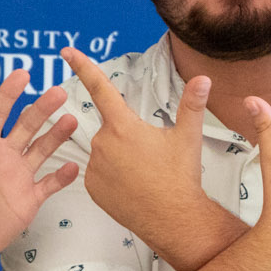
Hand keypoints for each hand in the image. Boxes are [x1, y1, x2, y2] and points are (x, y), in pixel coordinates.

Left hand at [0, 71, 79, 270]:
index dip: (9, 93)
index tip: (23, 74)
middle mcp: (3, 156)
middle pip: (27, 125)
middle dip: (42, 108)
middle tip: (58, 91)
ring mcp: (19, 177)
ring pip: (43, 149)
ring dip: (57, 135)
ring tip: (70, 120)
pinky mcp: (29, 200)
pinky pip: (50, 184)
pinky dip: (63, 177)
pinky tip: (74, 167)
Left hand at [62, 45, 214, 248]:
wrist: (172, 219)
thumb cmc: (180, 177)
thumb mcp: (188, 137)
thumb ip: (192, 104)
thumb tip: (204, 78)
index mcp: (124, 125)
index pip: (100, 88)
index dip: (83, 67)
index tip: (67, 52)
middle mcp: (103, 143)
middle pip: (111, 128)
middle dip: (128, 136)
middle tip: (152, 155)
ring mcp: (94, 167)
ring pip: (105, 151)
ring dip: (120, 156)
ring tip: (144, 174)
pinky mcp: (92, 187)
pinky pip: (99, 173)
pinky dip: (112, 175)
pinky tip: (131, 186)